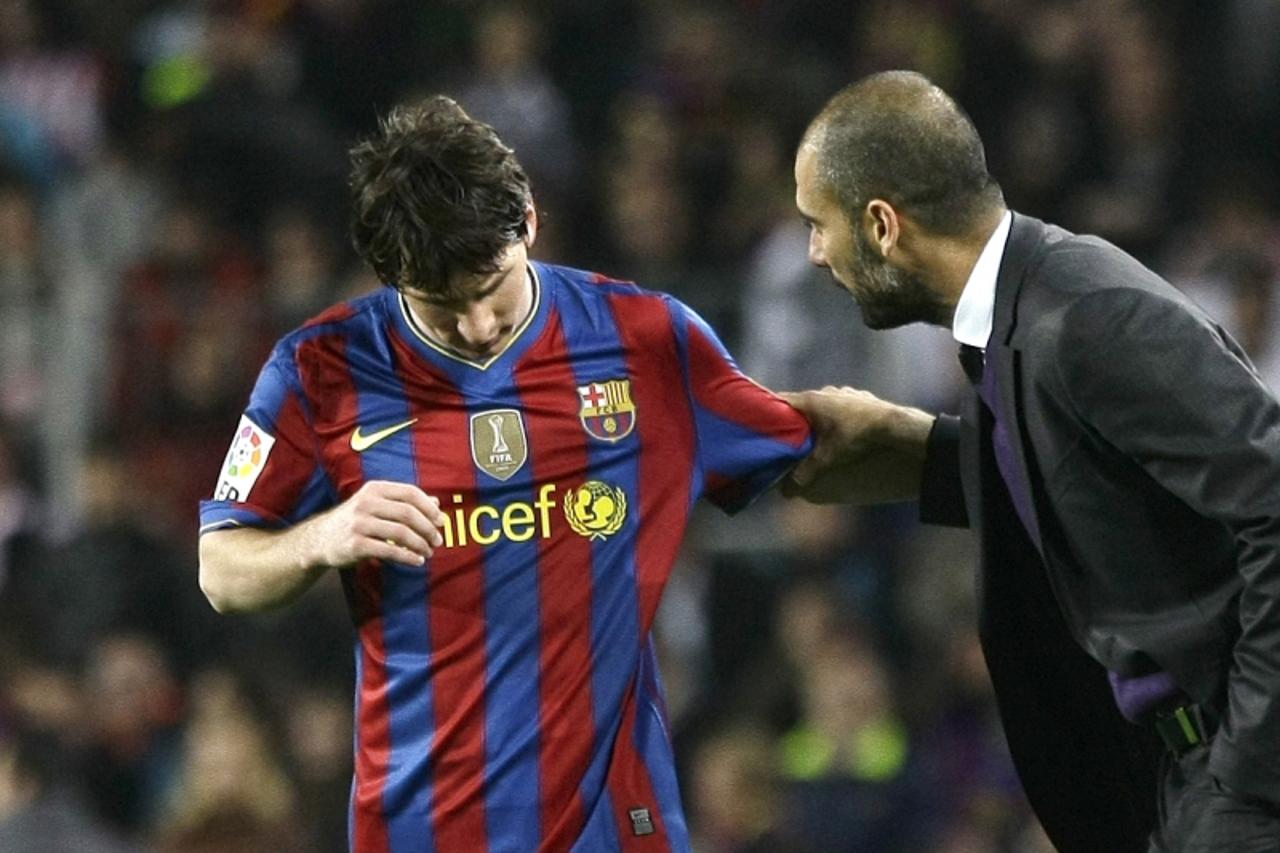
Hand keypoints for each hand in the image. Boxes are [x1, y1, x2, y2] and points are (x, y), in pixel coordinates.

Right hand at [305, 480, 446, 566]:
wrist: (320, 539)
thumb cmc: (356, 520)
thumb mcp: (377, 504)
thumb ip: (404, 502)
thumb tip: (436, 503)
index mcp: (375, 489)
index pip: (410, 492)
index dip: (429, 507)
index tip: (441, 521)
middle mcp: (366, 503)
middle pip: (408, 513)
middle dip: (428, 528)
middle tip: (438, 541)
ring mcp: (359, 523)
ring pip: (401, 533)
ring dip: (420, 544)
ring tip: (428, 553)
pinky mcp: (355, 544)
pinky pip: (389, 550)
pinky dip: (407, 557)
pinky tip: (417, 561)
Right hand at [780, 386, 934, 503]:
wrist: (892, 424)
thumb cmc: (856, 436)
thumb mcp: (827, 457)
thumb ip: (806, 471)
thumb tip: (787, 491)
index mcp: (811, 401)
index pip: (780, 400)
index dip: (769, 410)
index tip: (761, 421)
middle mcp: (824, 392)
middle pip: (800, 403)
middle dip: (793, 418)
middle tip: (786, 435)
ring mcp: (842, 392)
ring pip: (821, 404)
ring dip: (816, 416)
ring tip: (813, 434)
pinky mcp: (858, 396)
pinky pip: (839, 404)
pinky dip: (834, 414)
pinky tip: (839, 428)